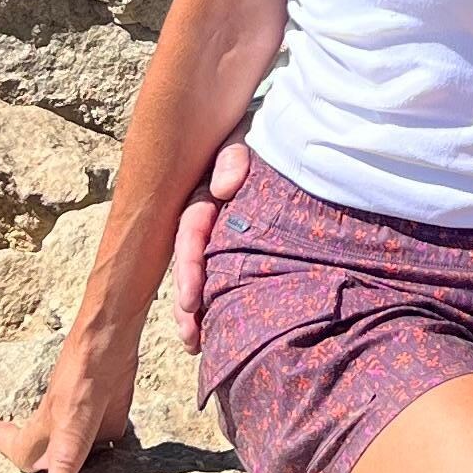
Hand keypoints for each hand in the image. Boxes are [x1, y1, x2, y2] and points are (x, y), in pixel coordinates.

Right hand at [0, 322, 142, 472]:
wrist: (111, 348)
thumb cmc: (79, 395)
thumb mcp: (67, 452)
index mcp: (39, 439)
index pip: (11, 447)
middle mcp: (60, 433)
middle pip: (44, 452)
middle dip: (37, 465)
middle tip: (28, 472)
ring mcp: (86, 425)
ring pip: (78, 450)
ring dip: (79, 464)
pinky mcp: (113, 418)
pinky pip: (111, 442)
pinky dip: (114, 453)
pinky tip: (123, 461)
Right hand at [164, 136, 253, 348]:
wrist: (286, 131)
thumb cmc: (258, 134)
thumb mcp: (241, 137)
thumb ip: (232, 156)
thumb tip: (224, 187)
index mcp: (204, 194)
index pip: (191, 232)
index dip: (190, 266)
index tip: (191, 300)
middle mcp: (206, 215)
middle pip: (190, 261)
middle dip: (187, 298)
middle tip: (191, 334)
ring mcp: (220, 230)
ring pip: (201, 271)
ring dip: (194, 308)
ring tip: (194, 342)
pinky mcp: (235, 241)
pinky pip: (221, 272)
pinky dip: (214, 299)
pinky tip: (210, 330)